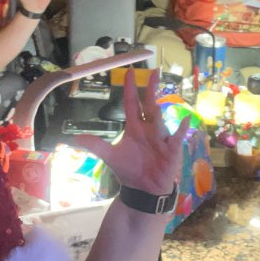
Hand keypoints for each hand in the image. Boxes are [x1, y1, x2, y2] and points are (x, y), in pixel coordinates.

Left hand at [72, 71, 186, 196]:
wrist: (143, 189)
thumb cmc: (130, 169)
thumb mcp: (110, 156)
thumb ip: (96, 145)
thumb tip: (75, 139)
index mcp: (135, 127)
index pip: (131, 103)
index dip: (130, 88)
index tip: (129, 72)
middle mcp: (148, 128)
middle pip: (149, 104)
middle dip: (151, 88)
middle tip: (154, 71)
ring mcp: (161, 137)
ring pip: (159, 119)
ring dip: (158, 110)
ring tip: (156, 103)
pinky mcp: (171, 149)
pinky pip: (177, 137)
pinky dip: (181, 129)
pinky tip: (184, 120)